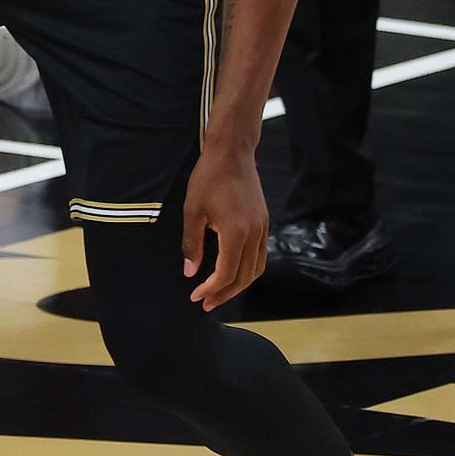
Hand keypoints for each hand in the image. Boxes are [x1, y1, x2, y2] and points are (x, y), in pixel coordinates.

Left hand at [181, 144, 268, 310]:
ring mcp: (262, 227)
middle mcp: (255, 234)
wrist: (232, 152)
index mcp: (236, 233)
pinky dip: (248, 269)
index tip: (196, 295)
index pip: (227, 273)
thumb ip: (192, 245)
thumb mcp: (193, 211)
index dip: (211, 289)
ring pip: (257, 268)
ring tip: (219, 292)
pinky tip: (232, 270)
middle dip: (225, 293)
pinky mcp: (263, 221)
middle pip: (245, 277)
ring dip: (239, 284)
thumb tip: (190, 272)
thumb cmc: (209, 178)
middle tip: (206, 303)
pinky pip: (260, 255)